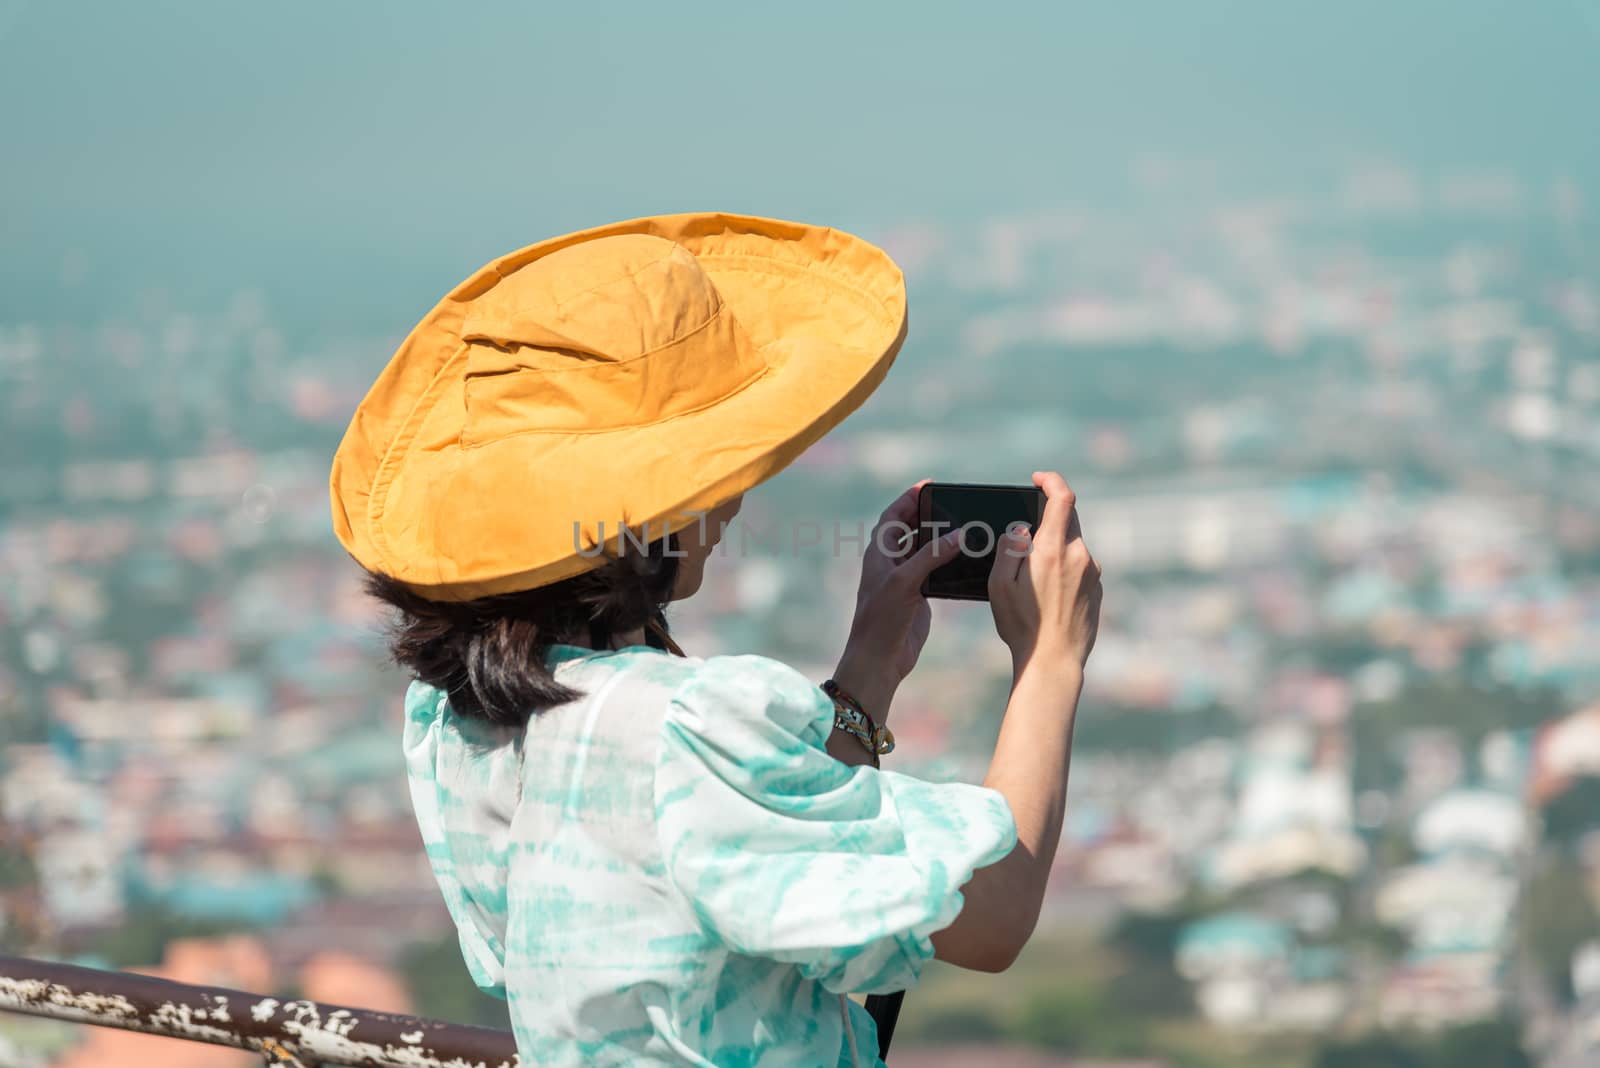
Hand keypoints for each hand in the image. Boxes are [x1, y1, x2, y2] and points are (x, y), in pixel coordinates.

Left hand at [833, 480, 963, 720]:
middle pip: (910, 529)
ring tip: (964, 525)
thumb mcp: (905, 582)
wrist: (879, 659)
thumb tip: (958, 534)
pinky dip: (948, 562)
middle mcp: (891, 562)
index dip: (909, 499)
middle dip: (928, 515)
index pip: (893, 516)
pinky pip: (935, 571)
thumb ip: (931, 556)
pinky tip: (965, 558)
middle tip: (953, 503)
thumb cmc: (882, 619)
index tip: (930, 485)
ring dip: (941, 539)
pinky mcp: (919, 596)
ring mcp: (906, 579)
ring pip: (925, 550)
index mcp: (880, 553)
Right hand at [988, 471, 1101, 678]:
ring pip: (1073, 545)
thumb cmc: (1022, 625)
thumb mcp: (999, 585)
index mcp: (1053, 550)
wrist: (1054, 661)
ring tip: (1033, 580)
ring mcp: (1092, 573)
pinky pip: (1080, 566)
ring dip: (1055, 549)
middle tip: (1026, 537)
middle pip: (1068, 520)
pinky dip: (1064, 569)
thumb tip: (1021, 527)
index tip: (1037, 480)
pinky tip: (1048, 596)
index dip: (1051, 481)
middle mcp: (1079, 556)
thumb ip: (1009, 548)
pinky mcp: (1098, 589)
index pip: (1063, 498)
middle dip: (1048, 519)